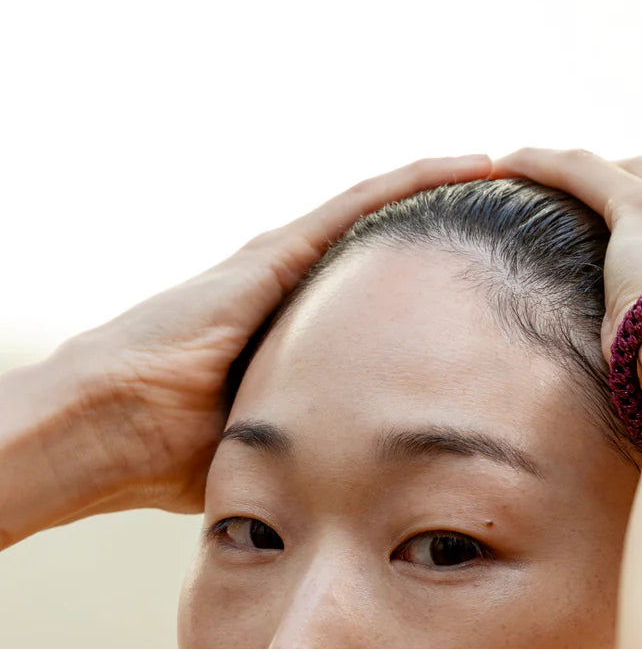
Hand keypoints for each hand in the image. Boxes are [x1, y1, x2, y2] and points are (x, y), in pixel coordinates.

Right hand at [61, 154, 491, 515]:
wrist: (112, 426)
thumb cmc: (179, 452)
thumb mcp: (283, 443)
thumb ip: (335, 444)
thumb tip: (390, 485)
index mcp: (298, 329)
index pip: (383, 294)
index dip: (437, 281)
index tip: (496, 281)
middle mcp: (294, 285)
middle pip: (388, 247)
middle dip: (451, 230)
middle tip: (523, 215)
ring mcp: (282, 261)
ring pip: (382, 212)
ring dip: (444, 190)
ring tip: (508, 172)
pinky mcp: (275, 252)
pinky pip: (359, 205)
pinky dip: (413, 181)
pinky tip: (469, 163)